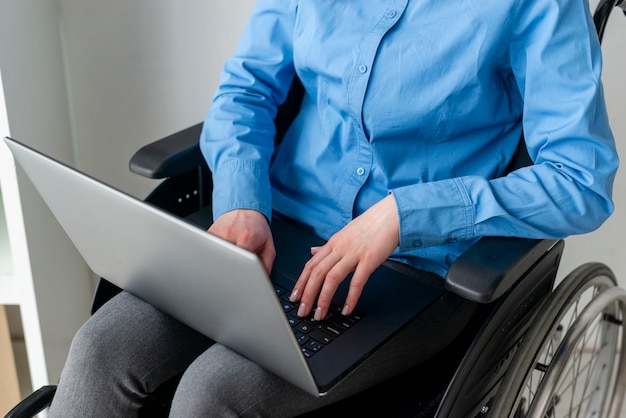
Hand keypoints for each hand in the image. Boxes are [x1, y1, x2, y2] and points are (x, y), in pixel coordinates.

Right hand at [207, 209, 275, 273]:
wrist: (244, 208)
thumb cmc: (256, 227)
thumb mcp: (268, 245)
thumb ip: (266, 264)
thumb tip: (263, 280)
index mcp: (247, 238)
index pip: (241, 262)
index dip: (241, 274)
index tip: (242, 278)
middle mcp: (230, 234)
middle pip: (226, 261)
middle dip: (230, 269)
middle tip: (235, 270)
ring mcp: (217, 233)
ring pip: (215, 257)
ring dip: (222, 261)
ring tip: (230, 256)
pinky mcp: (208, 234)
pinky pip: (209, 250)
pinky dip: (215, 255)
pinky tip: (222, 251)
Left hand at [290, 194, 399, 319]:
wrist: (390, 215)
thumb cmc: (369, 226)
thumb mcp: (344, 235)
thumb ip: (328, 247)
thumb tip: (313, 251)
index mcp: (332, 244)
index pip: (310, 265)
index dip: (301, 283)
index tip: (294, 297)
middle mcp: (339, 248)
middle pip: (317, 273)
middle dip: (307, 295)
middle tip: (302, 311)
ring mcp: (353, 253)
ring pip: (332, 278)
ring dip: (323, 299)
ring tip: (320, 314)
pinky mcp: (369, 259)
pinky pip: (357, 281)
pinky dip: (351, 297)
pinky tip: (347, 309)